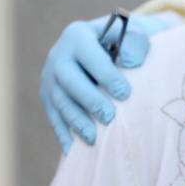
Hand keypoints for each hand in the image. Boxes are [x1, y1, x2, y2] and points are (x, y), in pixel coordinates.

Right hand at [40, 13, 168, 153]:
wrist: (111, 46)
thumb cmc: (128, 43)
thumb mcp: (134, 34)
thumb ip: (135, 42)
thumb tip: (132, 62)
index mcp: (78, 35)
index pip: (89, 55)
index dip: (106, 74)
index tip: (125, 94)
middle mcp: (59, 55)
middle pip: (68, 79)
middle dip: (88, 100)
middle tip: (109, 118)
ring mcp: (50, 77)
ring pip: (59, 101)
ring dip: (76, 121)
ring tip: (94, 139)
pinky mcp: (49, 97)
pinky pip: (54, 117)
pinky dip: (64, 134)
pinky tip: (75, 151)